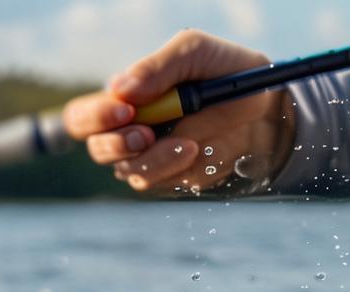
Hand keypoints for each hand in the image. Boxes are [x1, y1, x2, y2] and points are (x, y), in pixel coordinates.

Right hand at [63, 30, 295, 194]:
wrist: (266, 107)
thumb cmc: (226, 71)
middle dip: (115, 145)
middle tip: (144, 136)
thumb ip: (157, 67)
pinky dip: (174, 167)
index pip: (83, 115)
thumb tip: (119, 89)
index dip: (94, 116)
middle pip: (96, 147)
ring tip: (189, 142)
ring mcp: (146, 157)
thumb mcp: (195, 52)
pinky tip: (196, 150)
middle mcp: (127, 130)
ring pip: (127, 170)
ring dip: (153, 159)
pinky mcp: (167, 177)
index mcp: (124, 98)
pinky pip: (156, 181)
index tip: (125, 111)